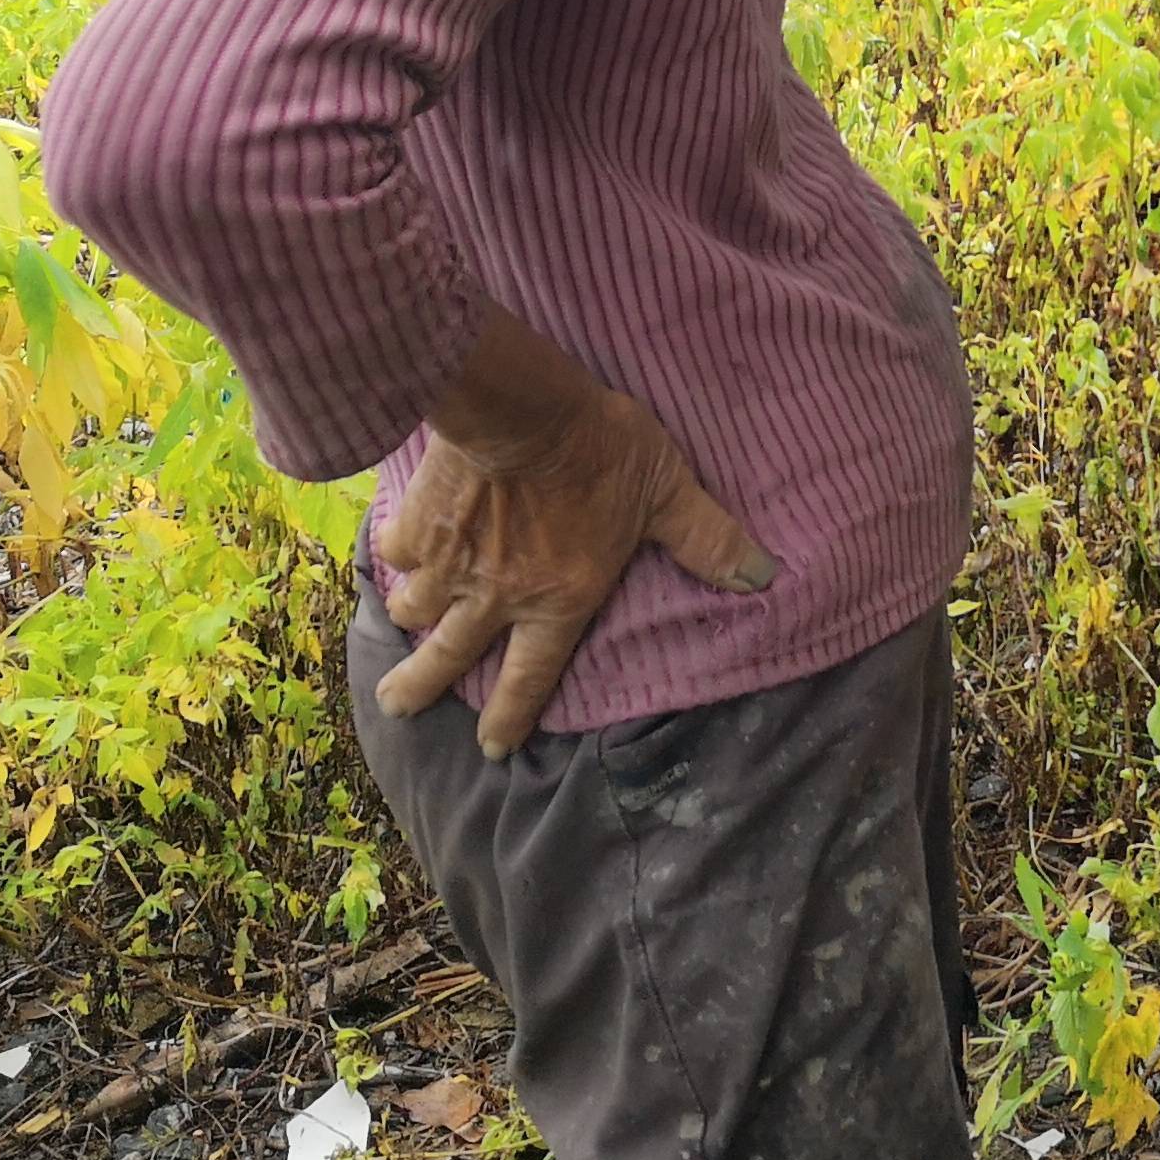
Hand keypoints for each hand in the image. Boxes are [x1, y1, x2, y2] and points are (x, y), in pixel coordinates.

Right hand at [374, 308, 772, 755]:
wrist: (522, 410)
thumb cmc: (601, 451)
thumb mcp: (667, 492)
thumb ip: (707, 539)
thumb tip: (763, 577)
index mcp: (558, 600)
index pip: (532, 677)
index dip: (511, 718)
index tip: (491, 749)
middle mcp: (496, 596)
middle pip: (449, 660)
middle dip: (421, 689)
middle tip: (398, 707)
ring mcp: (449, 565)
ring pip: (415, 611)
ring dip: (406, 626)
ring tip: (398, 632)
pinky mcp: (417, 525)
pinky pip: (398, 552)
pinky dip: (397, 555)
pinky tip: (396, 550)